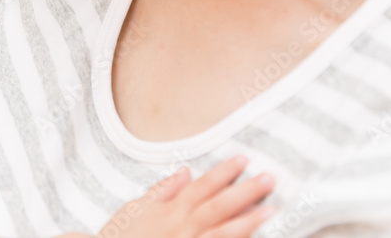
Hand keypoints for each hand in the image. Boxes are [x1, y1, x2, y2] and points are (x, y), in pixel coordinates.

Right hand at [96, 156, 274, 237]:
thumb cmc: (119, 236)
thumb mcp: (135, 208)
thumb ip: (162, 191)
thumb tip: (185, 172)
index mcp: (170, 210)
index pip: (202, 186)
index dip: (223, 173)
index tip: (243, 159)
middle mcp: (182, 228)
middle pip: (218, 207)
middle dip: (245, 192)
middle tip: (270, 179)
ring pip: (223, 234)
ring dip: (248, 222)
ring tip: (271, 211)